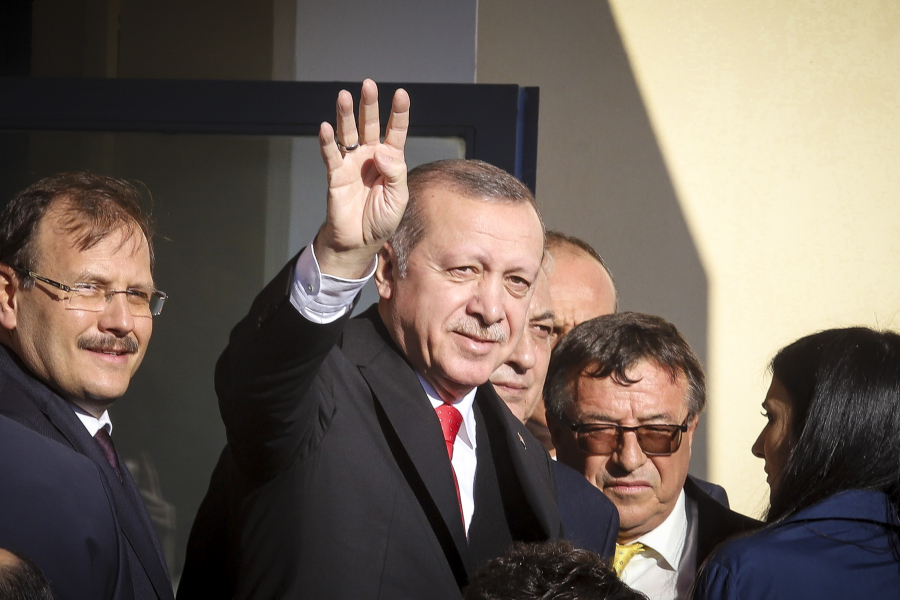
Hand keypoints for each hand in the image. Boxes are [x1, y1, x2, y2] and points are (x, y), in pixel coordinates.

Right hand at [314, 79, 409, 277]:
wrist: (360, 241)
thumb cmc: (382, 219)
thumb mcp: (398, 198)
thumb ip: (395, 173)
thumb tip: (381, 150)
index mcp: (390, 160)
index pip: (396, 131)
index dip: (399, 113)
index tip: (401, 94)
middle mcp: (370, 156)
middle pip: (369, 125)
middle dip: (369, 105)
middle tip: (367, 85)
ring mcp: (352, 163)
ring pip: (348, 133)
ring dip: (345, 115)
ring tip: (344, 96)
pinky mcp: (336, 174)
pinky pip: (331, 154)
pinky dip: (327, 141)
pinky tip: (326, 127)